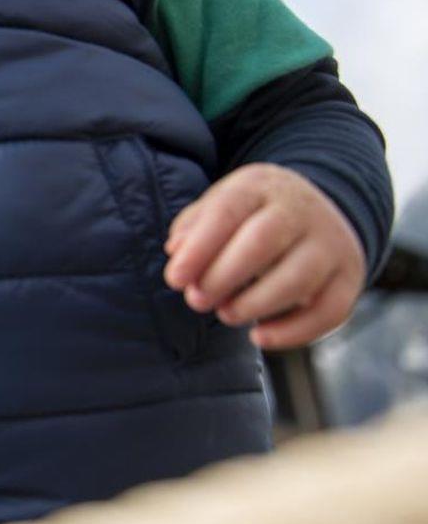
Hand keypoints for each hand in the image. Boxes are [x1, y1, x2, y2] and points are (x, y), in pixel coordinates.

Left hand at [162, 163, 365, 350]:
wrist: (313, 211)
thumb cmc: (249, 216)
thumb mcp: (220, 207)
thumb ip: (193, 228)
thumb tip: (178, 251)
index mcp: (260, 186)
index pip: (228, 212)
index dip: (200, 248)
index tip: (175, 279)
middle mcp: (302, 210)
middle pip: (263, 242)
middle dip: (224, 277)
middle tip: (197, 300)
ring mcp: (331, 243)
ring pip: (298, 278)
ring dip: (256, 304)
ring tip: (226, 314)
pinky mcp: (349, 277)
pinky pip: (329, 310)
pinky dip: (294, 331)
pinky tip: (259, 337)